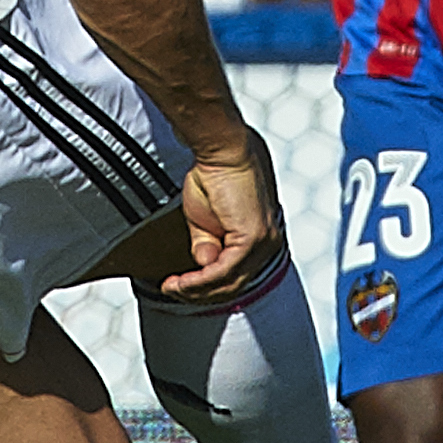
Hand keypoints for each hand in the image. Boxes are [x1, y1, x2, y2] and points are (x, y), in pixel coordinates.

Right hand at [171, 129, 286, 300]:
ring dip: (196, 289)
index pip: (239, 274)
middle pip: (236, 283)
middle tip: (173, 289)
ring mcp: (264, 241)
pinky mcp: (253, 238)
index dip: (208, 285)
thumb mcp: (206, 219)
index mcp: (263, 235)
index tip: (181, 285)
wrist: (222, 150)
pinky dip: (199, 281)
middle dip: (200, 292)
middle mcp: (269, 241)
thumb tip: (205, 265)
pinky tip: (180, 281)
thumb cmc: (216, 174)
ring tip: (172, 286)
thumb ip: (208, 245)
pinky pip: (224, 271)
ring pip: (229, 281)